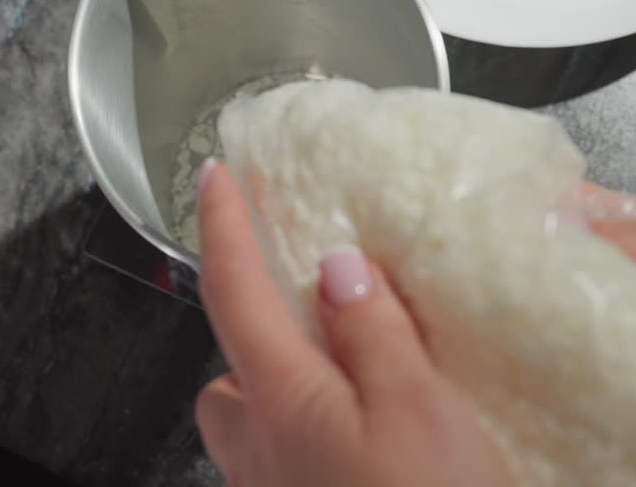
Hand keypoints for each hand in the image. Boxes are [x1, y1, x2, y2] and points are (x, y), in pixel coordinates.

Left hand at [194, 162, 511, 486]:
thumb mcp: (418, 414)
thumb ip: (375, 338)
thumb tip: (338, 270)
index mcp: (283, 403)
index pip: (234, 291)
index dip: (223, 225)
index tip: (217, 177)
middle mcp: (262, 454)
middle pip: (231, 374)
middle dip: (257, 338)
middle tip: (315, 316)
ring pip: (256, 428)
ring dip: (288, 394)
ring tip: (356, 382)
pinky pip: (289, 466)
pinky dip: (316, 439)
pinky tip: (373, 444)